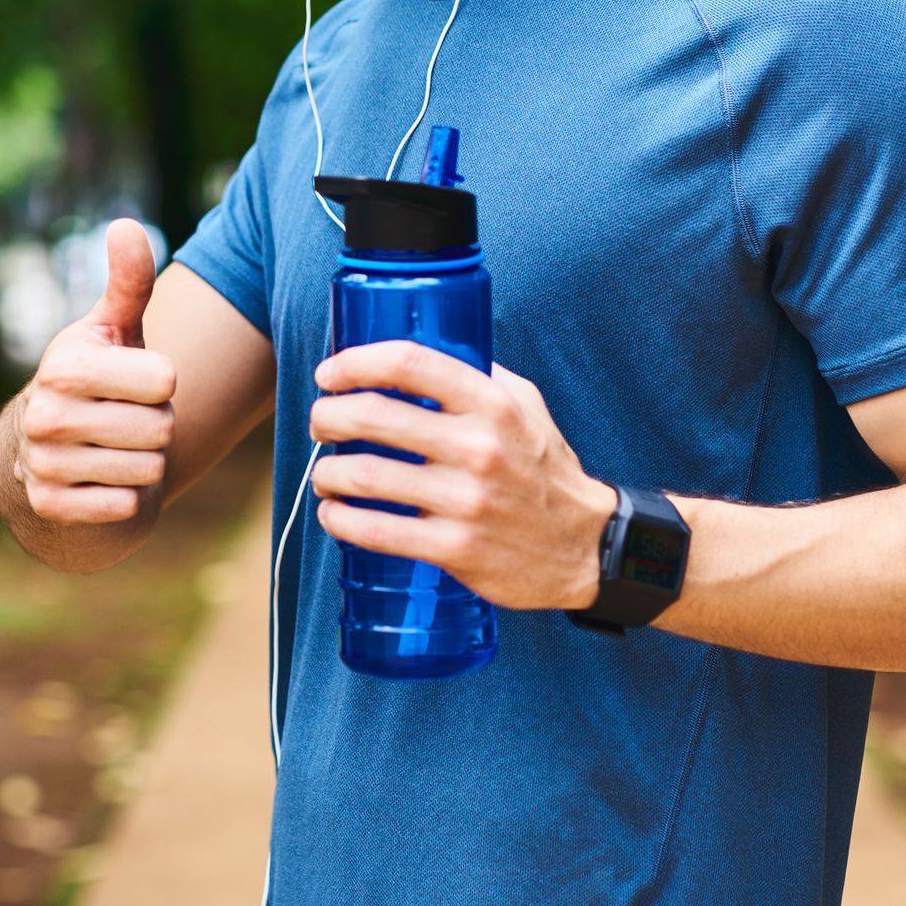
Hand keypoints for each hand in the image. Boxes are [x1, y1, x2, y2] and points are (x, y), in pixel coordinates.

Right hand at [17, 220, 174, 524]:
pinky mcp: (50, 506)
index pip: (166, 381)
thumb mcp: (114, 329)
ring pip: (148, 470)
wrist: (50, 450)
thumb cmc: (98, 378)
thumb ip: (129, 282)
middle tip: (125, 417)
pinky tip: (101, 480)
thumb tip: (126, 226)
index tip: (134, 382)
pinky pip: (125, 507)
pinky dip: (126, 497)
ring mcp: (44, 464)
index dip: (162, 384)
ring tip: (114, 445)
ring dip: (143, 462)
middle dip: (155, 425)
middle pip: (161, 428)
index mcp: (66, 365)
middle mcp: (46, 414)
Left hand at [308, 342, 614, 611]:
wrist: (585, 545)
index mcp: (492, 403)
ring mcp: (465, 500)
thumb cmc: (546, 470)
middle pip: (373, 415)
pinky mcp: (455, 548)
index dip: (355, 363)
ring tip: (324, 475)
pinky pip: (377, 532)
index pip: (409, 364)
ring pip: (364, 476)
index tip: (329, 373)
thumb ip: (480, 376)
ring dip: (327, 474)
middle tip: (321, 423)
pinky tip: (334, 514)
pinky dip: (341, 521)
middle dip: (328, 416)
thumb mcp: (527, 406)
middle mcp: (478, 446)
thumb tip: (420, 358)